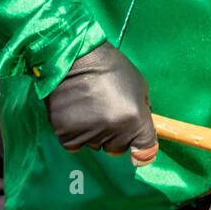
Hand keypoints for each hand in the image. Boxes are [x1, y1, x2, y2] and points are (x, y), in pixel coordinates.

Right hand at [45, 42, 157, 165]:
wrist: (73, 56)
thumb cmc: (110, 67)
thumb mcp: (139, 85)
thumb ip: (142, 111)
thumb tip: (141, 132)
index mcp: (134, 119)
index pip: (144, 152)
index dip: (142, 153)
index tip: (138, 151)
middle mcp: (113, 130)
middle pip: (118, 148)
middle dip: (116, 135)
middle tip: (107, 111)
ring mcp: (88, 134)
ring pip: (96, 145)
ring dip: (95, 132)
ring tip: (89, 105)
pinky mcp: (66, 135)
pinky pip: (76, 144)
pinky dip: (76, 132)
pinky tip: (75, 111)